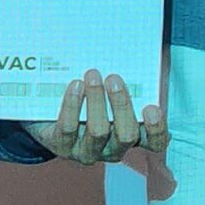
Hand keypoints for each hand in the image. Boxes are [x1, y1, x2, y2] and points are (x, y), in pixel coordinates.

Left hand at [28, 70, 169, 163]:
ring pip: (98, 131)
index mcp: (132, 135)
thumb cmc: (88, 99)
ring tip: (92, 75)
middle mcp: (113, 149)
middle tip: (113, 78)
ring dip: (96, 101)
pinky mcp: (63, 146)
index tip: (152, 107)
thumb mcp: (108, 93)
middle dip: (121, 105)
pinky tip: (74, 86)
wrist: (48, 114)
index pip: (155, 142)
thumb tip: (126, 53)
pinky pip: (69, 127)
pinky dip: (72, 104)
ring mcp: (88, 151)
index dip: (156, 129)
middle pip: (126, 135)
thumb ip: (122, 82)